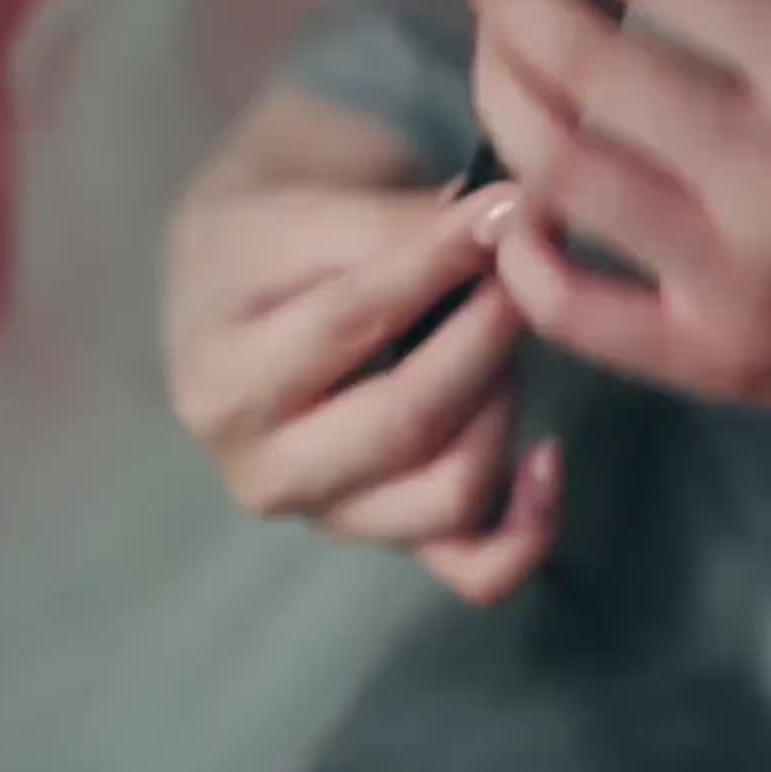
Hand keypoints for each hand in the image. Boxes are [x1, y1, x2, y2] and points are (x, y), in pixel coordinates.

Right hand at [163, 160, 560, 603]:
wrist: (237, 280)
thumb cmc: (269, 234)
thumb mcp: (304, 203)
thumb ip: (400, 220)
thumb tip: (517, 218)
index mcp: (220, 379)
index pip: (349, 324)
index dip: (441, 263)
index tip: (508, 210)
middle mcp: (259, 469)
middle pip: (406, 422)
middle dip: (487, 338)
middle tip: (526, 272)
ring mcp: (324, 515)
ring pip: (447, 494)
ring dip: (504, 407)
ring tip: (510, 337)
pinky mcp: (385, 540)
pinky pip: (472, 569)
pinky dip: (528, 526)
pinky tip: (549, 454)